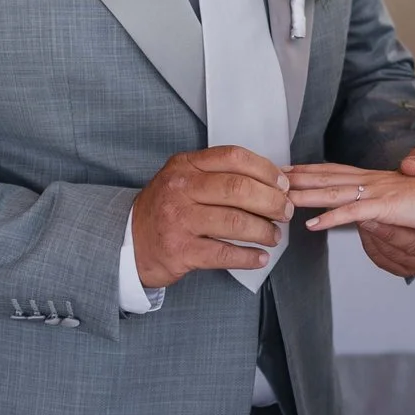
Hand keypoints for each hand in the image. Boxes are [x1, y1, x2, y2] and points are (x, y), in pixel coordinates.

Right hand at [133, 146, 293, 290]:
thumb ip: (221, 175)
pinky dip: (248, 257)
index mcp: (185, 166)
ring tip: (274, 236)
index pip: (233, 157)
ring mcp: (178, 220)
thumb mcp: (185, 180)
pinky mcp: (180, 251)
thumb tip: (274, 177)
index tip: (283, 183)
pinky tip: (260, 257)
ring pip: (234, 222)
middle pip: (238, 189)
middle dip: (271, 201)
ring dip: (263, 231)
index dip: (265, 170)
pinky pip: (224, 254)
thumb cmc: (166, 209)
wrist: (129, 242)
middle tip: (285, 212)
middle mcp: (180, 189)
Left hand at [288, 163, 414, 241]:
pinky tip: (312, 225)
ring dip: (306, 194)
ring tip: (282, 197)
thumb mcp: (414, 200)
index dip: (314, 171)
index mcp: (381, 180)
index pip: (340, 172)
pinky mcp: (388, 207)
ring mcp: (381, 193)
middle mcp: (377, 181)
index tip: (291, 171)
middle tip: (273, 176)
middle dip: (300, 177)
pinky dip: (330, 218)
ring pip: (334, 192)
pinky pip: (353, 213)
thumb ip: (392, 202)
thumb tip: (369, 210)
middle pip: (330, 177)